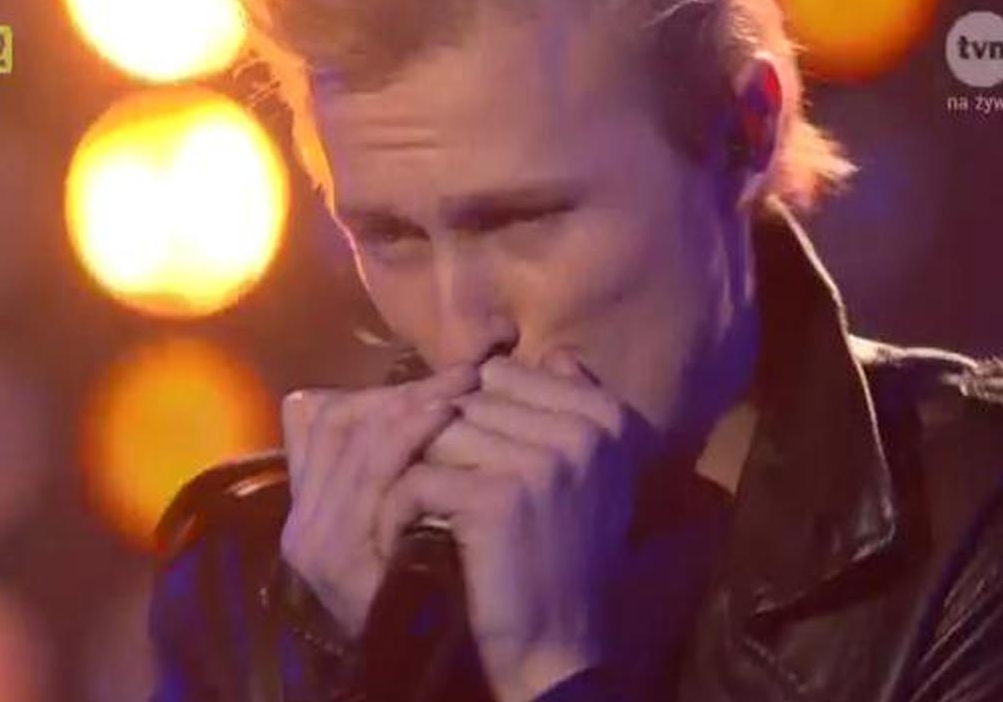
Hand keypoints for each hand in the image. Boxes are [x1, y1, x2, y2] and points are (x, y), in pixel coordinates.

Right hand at [280, 363, 478, 636]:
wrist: (465, 668)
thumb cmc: (459, 588)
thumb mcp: (427, 520)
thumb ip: (414, 469)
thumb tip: (445, 395)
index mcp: (318, 511)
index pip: (333, 424)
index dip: (392, 393)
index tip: (452, 377)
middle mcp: (304, 525)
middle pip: (340, 425)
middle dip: (407, 392)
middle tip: (467, 372)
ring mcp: (315, 542)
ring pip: (352, 444)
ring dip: (410, 406)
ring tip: (463, 387)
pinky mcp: (335, 560)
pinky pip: (367, 480)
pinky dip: (406, 441)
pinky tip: (447, 420)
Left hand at [377, 351, 649, 701]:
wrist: (556, 648)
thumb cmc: (560, 560)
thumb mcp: (584, 478)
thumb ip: (571, 413)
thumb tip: (555, 354)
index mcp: (607, 417)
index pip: (502, 374)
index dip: (464, 410)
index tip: (452, 455)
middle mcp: (585, 430)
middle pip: (467, 399)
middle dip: (431, 440)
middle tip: (412, 481)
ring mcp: (546, 461)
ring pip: (437, 432)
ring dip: (409, 469)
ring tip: (401, 506)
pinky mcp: (501, 499)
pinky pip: (419, 478)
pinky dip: (396, 510)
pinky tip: (398, 536)